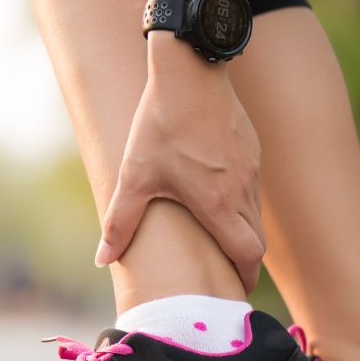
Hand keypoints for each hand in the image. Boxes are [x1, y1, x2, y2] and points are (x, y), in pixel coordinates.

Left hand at [96, 35, 265, 292]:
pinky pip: (253, 185)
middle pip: (256, 239)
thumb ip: (120, 223)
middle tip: (227, 271)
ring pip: (256, 212)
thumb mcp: (134, 176)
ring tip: (219, 236)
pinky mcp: (251, 148)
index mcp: (218, 204)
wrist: (190, 72)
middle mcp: (242, 190)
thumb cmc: (161, 126)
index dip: (244, 276)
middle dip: (244, 259)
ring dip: (243, 229)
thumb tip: (102, 259)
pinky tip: (217, 191)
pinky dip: (242, 201)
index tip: (235, 288)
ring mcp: (251, 168)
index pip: (248, 254)